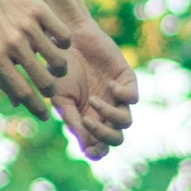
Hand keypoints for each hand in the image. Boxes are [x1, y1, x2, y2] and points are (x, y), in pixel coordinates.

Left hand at [0, 0, 71, 116]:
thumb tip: (15, 102)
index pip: (21, 92)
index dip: (35, 108)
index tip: (44, 115)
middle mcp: (11, 43)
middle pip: (43, 81)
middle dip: (51, 91)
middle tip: (53, 90)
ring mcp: (27, 26)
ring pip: (57, 60)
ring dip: (60, 68)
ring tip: (58, 67)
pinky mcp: (39, 10)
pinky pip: (62, 36)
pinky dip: (64, 43)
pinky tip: (59, 42)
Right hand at [49, 18, 138, 159]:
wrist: (65, 38)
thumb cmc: (57, 69)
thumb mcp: (59, 97)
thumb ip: (72, 121)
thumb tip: (85, 148)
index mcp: (88, 120)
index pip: (100, 146)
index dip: (97, 152)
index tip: (89, 150)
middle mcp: (105, 112)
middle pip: (116, 138)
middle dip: (105, 136)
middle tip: (89, 122)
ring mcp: (116, 96)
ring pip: (126, 121)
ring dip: (109, 114)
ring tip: (93, 99)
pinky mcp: (126, 79)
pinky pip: (133, 97)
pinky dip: (122, 94)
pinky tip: (109, 84)